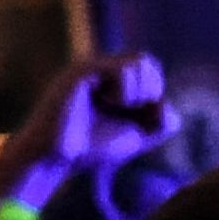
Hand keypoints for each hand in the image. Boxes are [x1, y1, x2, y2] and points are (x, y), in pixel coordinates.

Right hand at [0, 51, 174, 192]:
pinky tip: (106, 102)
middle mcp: (100, 69)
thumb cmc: (89, 148)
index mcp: (111, 81)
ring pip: (140, 61)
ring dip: (138, 91)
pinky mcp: (80, 72)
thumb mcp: (138, 136)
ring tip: (116, 106)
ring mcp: (90, 68)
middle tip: (130, 110)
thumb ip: (162, 120)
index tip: (139, 118)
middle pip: (146, 60)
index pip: (150, 69)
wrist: (54, 158)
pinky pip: (120, 70)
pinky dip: (124, 91)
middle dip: (150, 90)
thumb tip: (164, 100)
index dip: (155, 93)